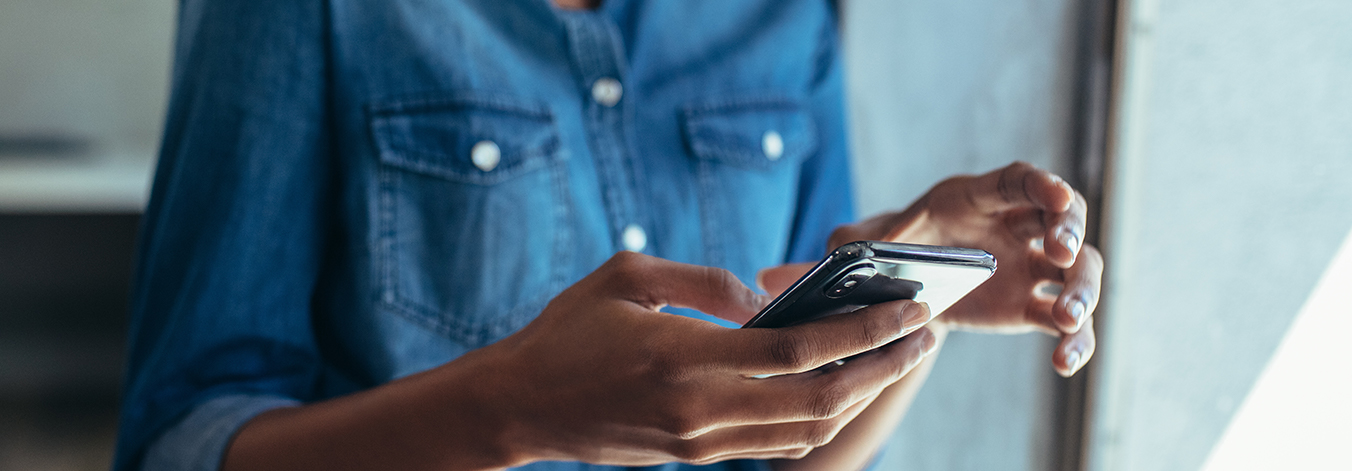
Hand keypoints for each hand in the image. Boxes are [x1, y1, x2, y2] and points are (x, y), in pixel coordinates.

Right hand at [471, 252, 940, 465]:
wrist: (519, 406)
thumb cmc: (567, 331)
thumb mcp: (628, 277)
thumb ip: (704, 280)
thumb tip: (763, 299)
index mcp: (687, 358)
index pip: (801, 350)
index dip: (864, 330)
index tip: (908, 307)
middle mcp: (703, 409)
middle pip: (821, 397)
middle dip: (883, 366)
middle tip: (924, 334)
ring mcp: (702, 441)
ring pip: (806, 428)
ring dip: (860, 395)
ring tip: (894, 358)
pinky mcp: (695, 456)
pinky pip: (776, 441)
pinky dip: (820, 416)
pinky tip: (841, 386)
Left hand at [825, 162, 1100, 375]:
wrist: (902, 287)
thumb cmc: (888, 249)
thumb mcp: (863, 242)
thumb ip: (846, 243)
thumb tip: (811, 258)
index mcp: (977, 199)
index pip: (1019, 181)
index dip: (1043, 184)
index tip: (1058, 195)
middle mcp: (1015, 227)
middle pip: (1064, 219)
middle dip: (1069, 232)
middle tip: (1061, 252)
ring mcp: (1030, 266)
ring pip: (1077, 270)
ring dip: (1082, 290)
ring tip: (1066, 317)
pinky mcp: (1030, 306)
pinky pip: (1066, 322)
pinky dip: (1075, 340)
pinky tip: (1065, 362)